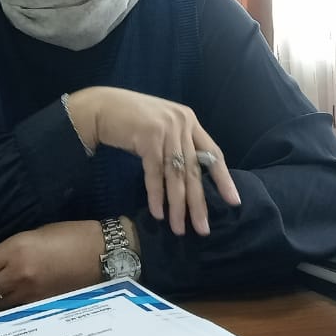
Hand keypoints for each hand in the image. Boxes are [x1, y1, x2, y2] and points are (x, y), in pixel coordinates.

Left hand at [0, 220, 101, 308]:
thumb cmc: (71, 233)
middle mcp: (18, 274)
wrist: (104, 253)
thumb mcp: (34, 230)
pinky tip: (1, 299)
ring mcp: (29, 293)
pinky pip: (12, 309)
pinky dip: (2, 304)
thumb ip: (9, 246)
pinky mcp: (40, 305)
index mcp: (15, 249)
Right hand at [66, 87, 240, 235]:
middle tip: (203, 229)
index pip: (213, 153)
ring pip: (176, 176)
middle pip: (194, 170)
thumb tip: (191, 179)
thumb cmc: (130, 120)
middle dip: (198, 203)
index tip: (234, 201)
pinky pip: (155, 173)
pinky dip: (156, 195)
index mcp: (189, 120)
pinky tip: (158, 213)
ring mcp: (166, 129)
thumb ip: (177, 144)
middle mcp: (181, 123)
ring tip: (179, 228)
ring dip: (177, 206)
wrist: (101, 107)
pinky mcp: (148, 136)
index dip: (223, 179)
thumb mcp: (162, 128)